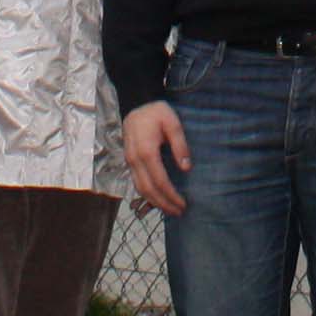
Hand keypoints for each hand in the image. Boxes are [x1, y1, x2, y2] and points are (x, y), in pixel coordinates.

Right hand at [124, 101, 191, 217]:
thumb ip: (180, 145)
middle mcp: (134, 159)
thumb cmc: (156, 112)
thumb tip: (186, 168)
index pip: (159, 181)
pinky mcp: (129, 161)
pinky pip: (136, 182)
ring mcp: (129, 161)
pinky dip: (146, 194)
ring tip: (170, 209)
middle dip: (163, 203)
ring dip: (154, 202)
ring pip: (139, 188)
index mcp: (146, 151)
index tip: (183, 204)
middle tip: (179, 212)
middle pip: (148, 189)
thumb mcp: (173, 122)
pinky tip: (158, 198)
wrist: (136, 103)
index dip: (171, 195)